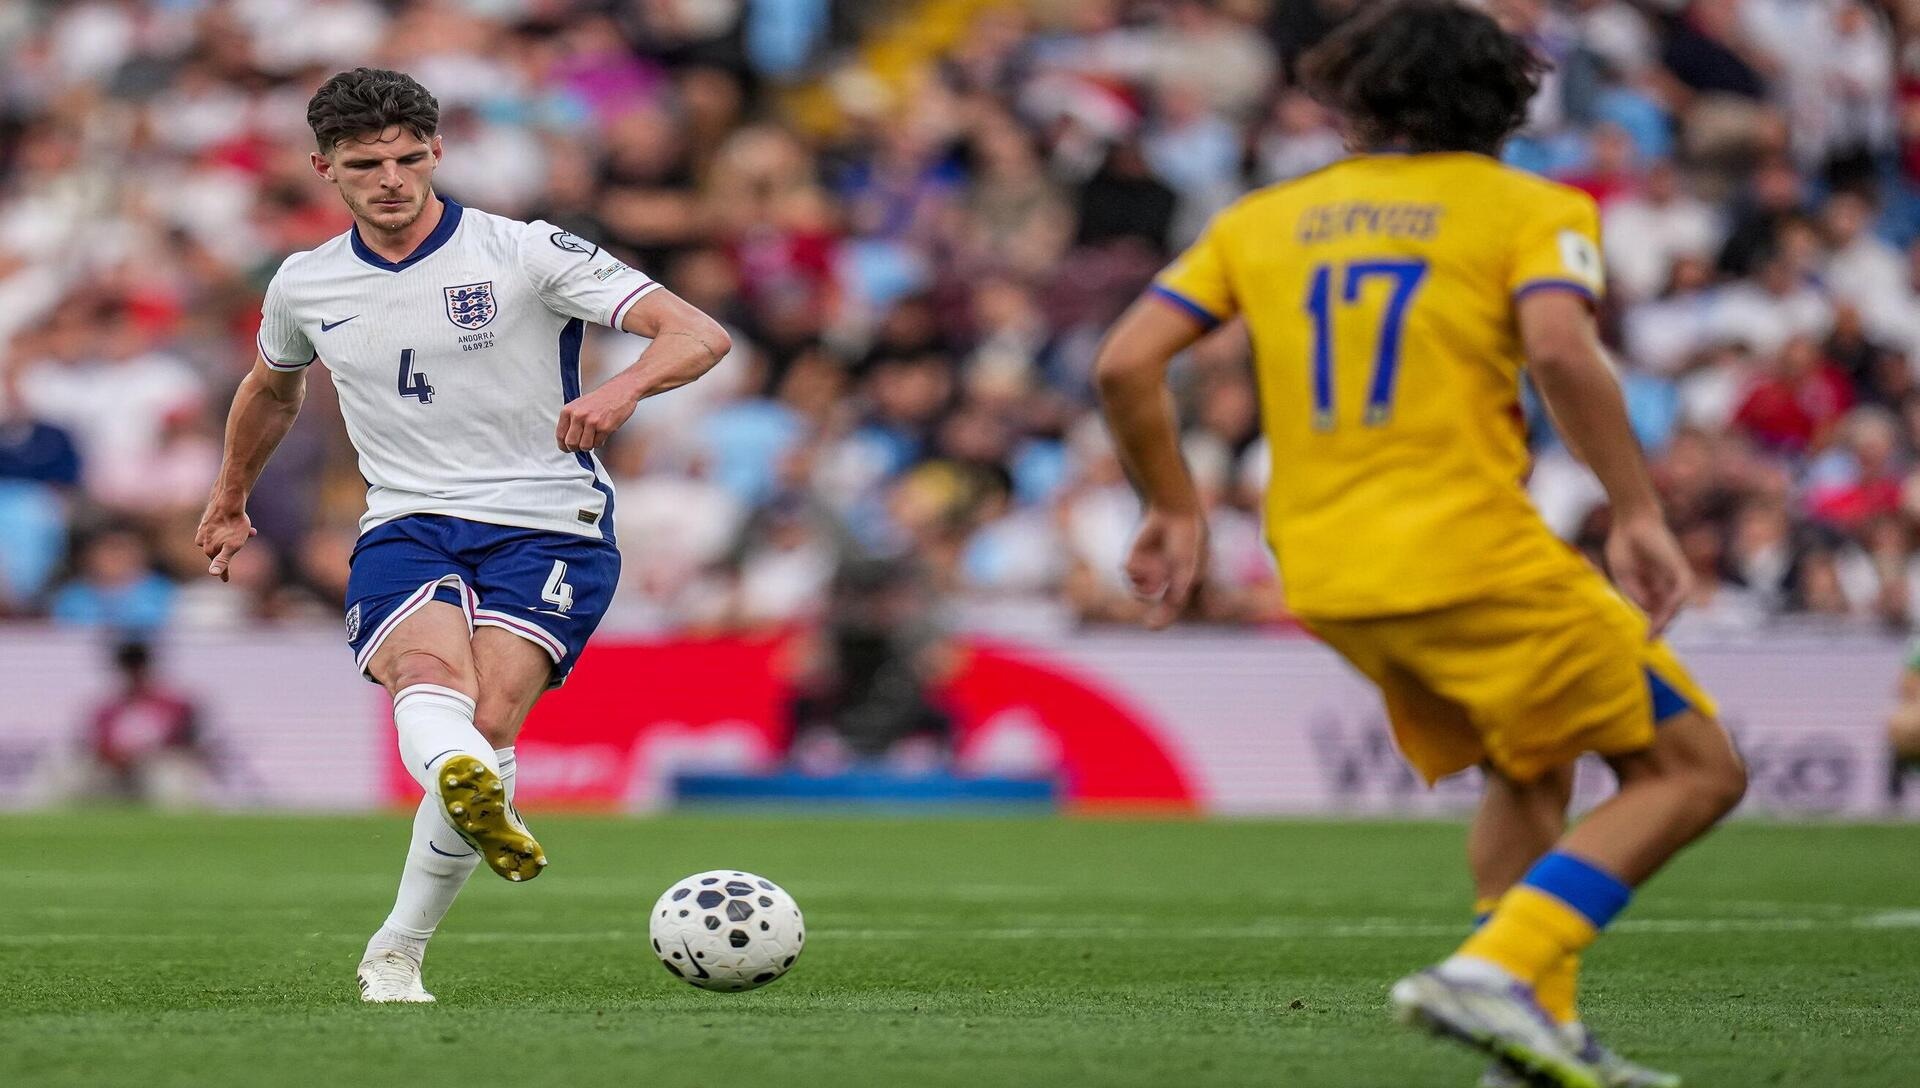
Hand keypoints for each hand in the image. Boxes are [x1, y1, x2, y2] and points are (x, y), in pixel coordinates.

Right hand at [194, 504, 256, 582]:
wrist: (228, 501)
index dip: (224, 573)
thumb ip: (222, 561)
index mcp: (209, 550)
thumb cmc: (233, 525)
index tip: (225, 581)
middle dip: (233, 549)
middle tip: (248, 538)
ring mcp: (203, 531)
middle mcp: (203, 541)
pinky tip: (238, 523)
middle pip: (220, 551)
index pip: (219, 565)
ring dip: (233, 538)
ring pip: (221, 539)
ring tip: (249, 531)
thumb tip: (212, 573)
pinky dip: (228, 529)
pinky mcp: (207, 521)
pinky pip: (219, 529)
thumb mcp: (232, 546)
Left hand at [557, 381, 638, 452]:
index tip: (567, 448)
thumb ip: (570, 420)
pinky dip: (600, 442)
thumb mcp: (578, 405)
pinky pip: (598, 444)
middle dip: (576, 448)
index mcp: (568, 410)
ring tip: (593, 438)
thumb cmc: (600, 398)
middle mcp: (578, 416)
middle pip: (571, 443)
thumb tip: (566, 438)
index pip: (560, 435)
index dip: (563, 446)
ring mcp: (591, 422)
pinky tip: (602, 434)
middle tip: (581, 445)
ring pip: (584, 446)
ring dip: (589, 446)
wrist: (620, 391)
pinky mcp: (604, 427)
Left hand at [1124, 505, 1208, 630]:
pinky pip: (1130, 576)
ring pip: (1141, 591)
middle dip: (1158, 618)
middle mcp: (1167, 580)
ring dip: (1147, 581)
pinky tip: (1141, 557)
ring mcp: (1151, 572)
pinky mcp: (1135, 561)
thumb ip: (1181, 581)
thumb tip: (1175, 601)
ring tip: (1156, 564)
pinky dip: (1136, 569)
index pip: (1174, 605)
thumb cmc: (1186, 536)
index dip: (1165, 618)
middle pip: (1160, 607)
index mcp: (1184, 582)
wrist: (1172, 511)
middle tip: (1151, 627)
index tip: (1154, 627)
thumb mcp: (1187, 561)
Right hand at [1605, 511, 1690, 636]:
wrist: (1629, 522)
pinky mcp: (1679, 568)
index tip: (1645, 640)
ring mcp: (1674, 575)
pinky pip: (1682, 590)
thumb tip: (1651, 612)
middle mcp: (1665, 582)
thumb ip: (1637, 595)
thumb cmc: (1624, 545)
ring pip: (1676, 604)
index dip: (1653, 626)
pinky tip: (1664, 613)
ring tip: (1654, 631)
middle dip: (1660, 626)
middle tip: (1650, 639)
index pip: (1657, 611)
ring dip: (1667, 619)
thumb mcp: (1625, 577)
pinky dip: (1675, 603)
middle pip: (1667, 610)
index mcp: (1651, 585)